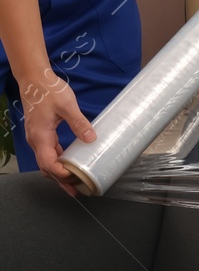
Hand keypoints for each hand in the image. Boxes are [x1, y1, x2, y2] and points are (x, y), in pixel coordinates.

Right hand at [17, 70, 92, 195]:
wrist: (34, 79)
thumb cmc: (49, 90)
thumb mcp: (67, 105)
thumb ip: (79, 123)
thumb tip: (91, 138)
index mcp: (40, 136)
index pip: (48, 163)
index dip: (61, 174)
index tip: (77, 178)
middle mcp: (35, 140)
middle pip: (45, 167)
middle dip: (60, 180)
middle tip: (77, 190)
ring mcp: (37, 138)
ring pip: (46, 161)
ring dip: (58, 173)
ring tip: (74, 182)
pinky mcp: (41, 134)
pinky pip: (48, 153)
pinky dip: (57, 162)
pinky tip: (69, 165)